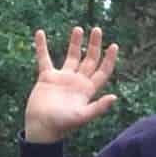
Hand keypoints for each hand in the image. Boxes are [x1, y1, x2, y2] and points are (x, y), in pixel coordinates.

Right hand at [23, 27, 119, 142]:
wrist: (41, 128)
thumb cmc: (62, 125)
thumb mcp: (81, 116)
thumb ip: (98, 107)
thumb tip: (114, 97)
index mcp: (88, 90)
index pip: (102, 71)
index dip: (109, 59)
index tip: (114, 45)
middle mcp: (77, 82)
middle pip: (90, 60)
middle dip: (94, 45)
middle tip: (98, 30)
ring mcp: (62, 78)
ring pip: (71, 56)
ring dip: (75, 43)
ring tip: (79, 28)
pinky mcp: (47, 77)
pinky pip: (44, 58)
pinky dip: (42, 46)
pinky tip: (40, 33)